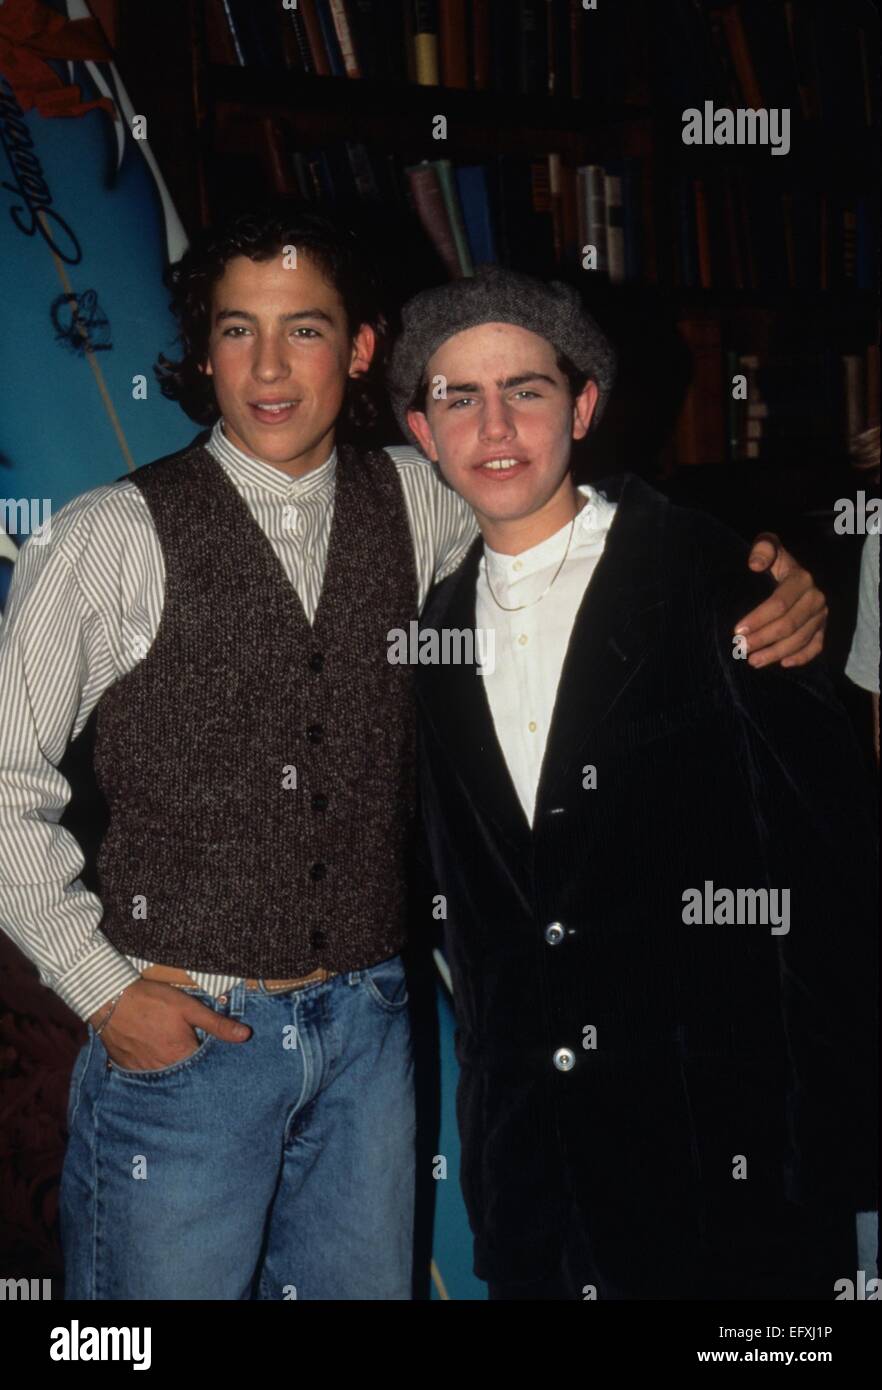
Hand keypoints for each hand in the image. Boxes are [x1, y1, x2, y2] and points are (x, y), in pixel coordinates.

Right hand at [89, 979, 250, 1070]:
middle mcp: (163, 1069)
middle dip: (189, 1064)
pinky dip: (151, 1066)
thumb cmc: (152, 1000)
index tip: (209, 1051)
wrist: (110, 999)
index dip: (208, 1058)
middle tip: (185, 1046)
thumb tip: (245, 1035)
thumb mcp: (189, 1007)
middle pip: (183, 1072)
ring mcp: (143, 1071)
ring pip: (164, 1074)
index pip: (203, 1067)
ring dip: (170, 1066)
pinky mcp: (127, 1067)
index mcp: (181, 1055)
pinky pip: (145, 1073)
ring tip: (168, 1049)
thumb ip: (217, 1024)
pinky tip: (151, 1052)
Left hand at [735, 533, 826, 668]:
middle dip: (763, 639)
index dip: (758, 618)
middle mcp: (815, 598)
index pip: (779, 603)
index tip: (737, 630)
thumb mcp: (767, 546)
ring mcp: (821, 615)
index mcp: (801, 579)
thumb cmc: (772, 560)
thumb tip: (754, 565)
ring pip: (800, 639)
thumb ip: (762, 549)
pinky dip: (801, 658)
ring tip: (753, 661)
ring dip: (776, 653)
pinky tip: (783, 664)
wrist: (790, 570)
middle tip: (740, 648)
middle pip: (789, 625)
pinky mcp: (822, 628)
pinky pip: (816, 647)